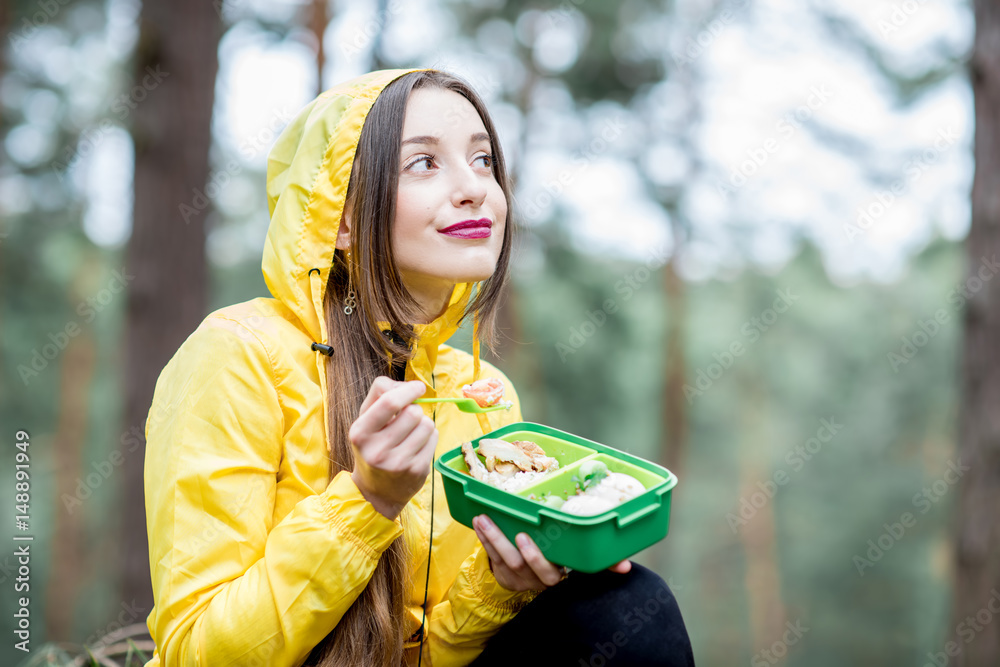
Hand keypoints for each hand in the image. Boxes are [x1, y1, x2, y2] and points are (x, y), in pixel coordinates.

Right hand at [350, 377, 437, 520]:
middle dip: (414, 410)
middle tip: (406, 420)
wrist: (377, 491)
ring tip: (410, 434)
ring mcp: (399, 463)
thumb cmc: (373, 445)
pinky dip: (429, 436)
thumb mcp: (365, 419)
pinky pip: (434, 438)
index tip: (418, 387)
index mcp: (360, 433)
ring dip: (423, 423)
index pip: (389, 402)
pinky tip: (416, 446)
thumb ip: (380, 394)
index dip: (408, 390)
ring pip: (427, 424)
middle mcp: (377, 450)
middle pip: (413, 412)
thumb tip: (409, 386)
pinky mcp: (417, 471)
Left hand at [472, 514, 631, 591]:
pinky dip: (484, 538)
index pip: (551, 571)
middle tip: (516, 532)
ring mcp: (517, 576)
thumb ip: (600, 563)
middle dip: (516, 548)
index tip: (528, 539)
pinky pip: (490, 556)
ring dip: (493, 537)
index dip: (538, 557)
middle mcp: (535, 579)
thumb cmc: (559, 561)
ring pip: (504, 559)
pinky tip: (478, 521)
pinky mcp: (501, 572)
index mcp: (556, 574)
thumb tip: (626, 566)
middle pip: (526, 566)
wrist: (528, 580)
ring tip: (484, 518)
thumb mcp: (578, 564)